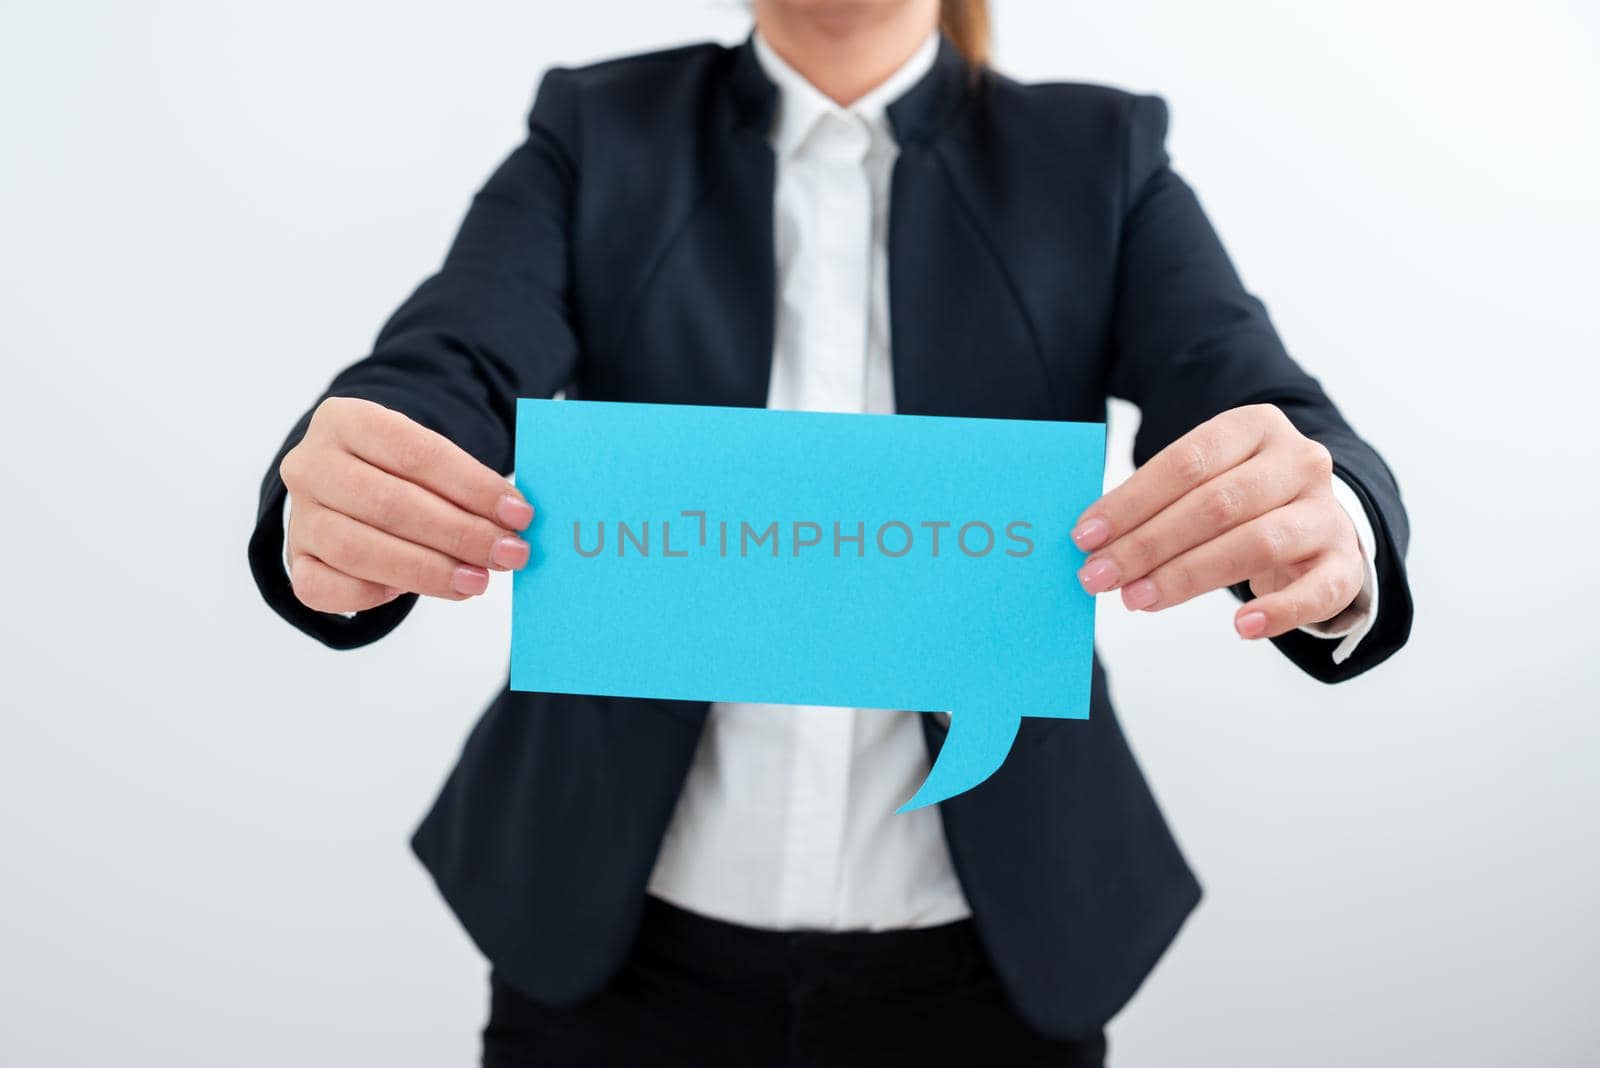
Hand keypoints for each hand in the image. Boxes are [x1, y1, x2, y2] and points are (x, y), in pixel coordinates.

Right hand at [279, 397, 533, 613]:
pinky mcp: (296, 559)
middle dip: (460, 534)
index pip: (417, 453)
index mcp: (346, 420)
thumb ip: (464, 483)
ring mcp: (299, 514)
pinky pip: (323, 588)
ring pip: (358, 549)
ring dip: (427, 571)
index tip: (520, 514)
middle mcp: (311, 464)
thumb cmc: (403, 471)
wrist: (348, 479)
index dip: (473, 487)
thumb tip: (514, 522)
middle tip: (508, 554)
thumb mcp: (429, 457)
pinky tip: (410, 593)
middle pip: (390, 504)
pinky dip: (370, 595)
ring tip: (477, 581)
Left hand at [1070, 404, 1363, 640]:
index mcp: (1255, 426)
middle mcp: (1299, 462)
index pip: (1186, 462)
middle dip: (1148, 544)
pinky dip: (1278, 612)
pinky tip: (1240, 627)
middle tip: (1099, 577)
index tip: (1085, 537)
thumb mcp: (1203, 482)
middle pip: (1216, 504)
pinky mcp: (1345, 562)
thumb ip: (1156, 502)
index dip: (1131, 502)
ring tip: (1138, 599)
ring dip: (1188, 576)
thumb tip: (1091, 541)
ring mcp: (1326, 511)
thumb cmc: (1239, 501)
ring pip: (1256, 544)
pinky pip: (1316, 591)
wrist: (1316, 518)